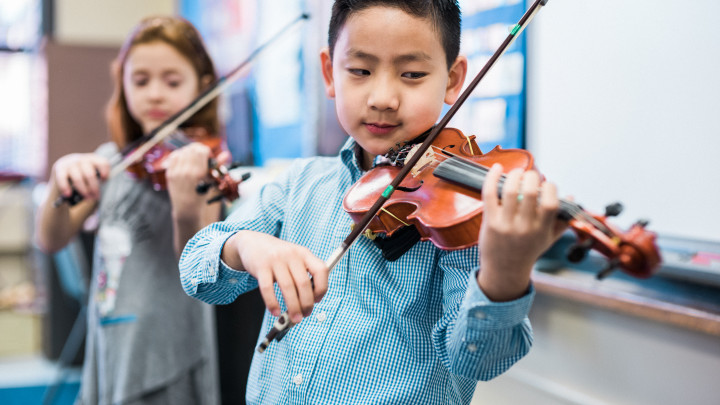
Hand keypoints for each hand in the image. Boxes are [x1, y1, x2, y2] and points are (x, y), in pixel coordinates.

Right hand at [51, 153, 109, 200]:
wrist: (62, 177)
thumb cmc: (82, 178)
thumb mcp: (90, 175)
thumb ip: (97, 178)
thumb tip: (100, 189)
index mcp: (92, 159)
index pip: (102, 162)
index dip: (105, 172)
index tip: (104, 181)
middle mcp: (81, 159)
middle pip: (90, 174)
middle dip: (94, 188)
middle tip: (96, 197)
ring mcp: (69, 163)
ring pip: (78, 178)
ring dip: (83, 190)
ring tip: (87, 198)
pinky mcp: (59, 168)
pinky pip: (63, 179)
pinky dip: (66, 187)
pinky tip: (68, 194)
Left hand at [164, 143, 214, 215]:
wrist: (186, 208)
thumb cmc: (201, 195)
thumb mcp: (211, 181)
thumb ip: (217, 165)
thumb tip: (226, 154)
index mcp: (198, 174)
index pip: (201, 151)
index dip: (207, 151)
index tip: (209, 157)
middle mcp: (186, 171)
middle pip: (192, 149)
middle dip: (199, 150)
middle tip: (202, 156)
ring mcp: (176, 172)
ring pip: (182, 151)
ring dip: (189, 152)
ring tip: (193, 158)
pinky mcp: (169, 173)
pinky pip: (173, 157)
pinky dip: (180, 155)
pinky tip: (184, 159)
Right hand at [223, 231, 328, 322]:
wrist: (254, 243)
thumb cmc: (279, 257)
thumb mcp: (295, 259)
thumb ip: (304, 275)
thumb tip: (310, 302)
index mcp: (304, 253)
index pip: (321, 270)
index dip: (322, 288)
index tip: (317, 300)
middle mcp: (292, 255)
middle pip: (304, 283)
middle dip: (307, 304)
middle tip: (305, 315)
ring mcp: (276, 260)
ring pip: (287, 288)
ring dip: (293, 307)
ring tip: (294, 318)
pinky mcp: (261, 267)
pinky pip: (267, 289)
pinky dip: (273, 303)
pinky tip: (276, 312)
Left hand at [477, 164, 566, 300]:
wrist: (505, 271)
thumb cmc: (528, 251)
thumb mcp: (549, 239)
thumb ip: (562, 220)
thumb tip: (571, 196)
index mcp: (542, 229)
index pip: (550, 203)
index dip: (550, 188)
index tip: (546, 185)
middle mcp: (525, 227)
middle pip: (529, 193)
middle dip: (532, 176)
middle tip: (531, 175)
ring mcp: (506, 225)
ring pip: (509, 191)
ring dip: (514, 175)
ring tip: (517, 172)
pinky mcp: (490, 222)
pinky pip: (490, 195)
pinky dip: (491, 178)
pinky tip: (497, 168)